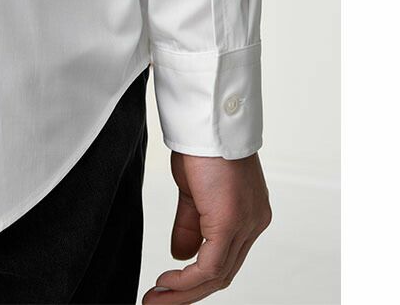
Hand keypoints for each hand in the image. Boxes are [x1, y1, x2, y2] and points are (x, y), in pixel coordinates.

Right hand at [143, 151, 271, 303]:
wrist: (207, 122)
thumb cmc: (202, 147)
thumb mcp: (193, 192)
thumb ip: (190, 225)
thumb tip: (180, 255)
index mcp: (247, 214)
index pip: (225, 258)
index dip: (196, 277)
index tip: (170, 284)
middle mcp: (253, 223)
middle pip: (224, 273)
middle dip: (188, 292)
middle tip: (158, 300)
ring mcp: (245, 224)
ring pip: (218, 275)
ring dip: (183, 292)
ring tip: (156, 298)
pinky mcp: (231, 223)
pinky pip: (210, 266)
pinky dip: (186, 280)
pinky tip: (166, 283)